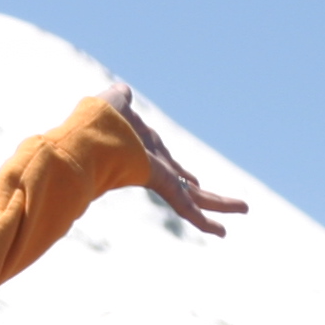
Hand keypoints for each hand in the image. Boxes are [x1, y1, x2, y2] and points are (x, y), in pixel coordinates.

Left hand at [104, 82, 246, 236]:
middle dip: (204, 195)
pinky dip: (203, 220)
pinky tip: (222, 231)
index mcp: (145, 150)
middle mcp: (154, 166)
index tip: (193, 182)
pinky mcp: (159, 182)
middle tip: (220, 203)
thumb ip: (120, 98)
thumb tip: (122, 93)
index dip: (181, 174)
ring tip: (237, 216)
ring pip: (193, 199)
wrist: (87, 134)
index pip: (169, 167)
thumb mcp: (115, 104)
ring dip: (218, 206)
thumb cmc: (95, 120)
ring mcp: (157, 176)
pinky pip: (185, 205)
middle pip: (185, 185)